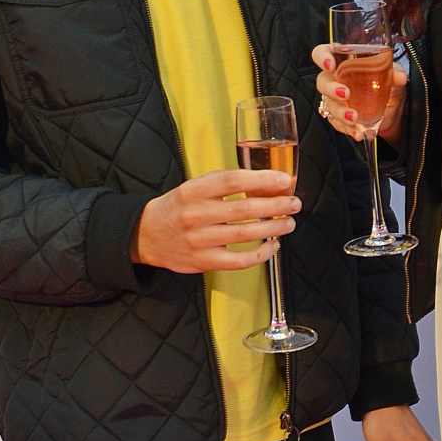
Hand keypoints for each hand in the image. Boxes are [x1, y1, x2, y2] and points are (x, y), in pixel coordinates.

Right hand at [132, 169, 299, 272]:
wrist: (147, 235)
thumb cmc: (179, 208)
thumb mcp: (194, 187)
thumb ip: (225, 184)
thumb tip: (267, 183)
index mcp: (194, 190)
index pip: (233, 181)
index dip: (262, 179)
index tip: (285, 179)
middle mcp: (196, 214)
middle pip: (244, 209)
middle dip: (276, 205)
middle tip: (294, 203)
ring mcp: (199, 240)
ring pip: (245, 234)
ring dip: (274, 228)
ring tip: (288, 222)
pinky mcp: (204, 261)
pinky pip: (239, 260)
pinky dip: (261, 254)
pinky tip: (273, 246)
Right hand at [311, 43, 407, 145]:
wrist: (393, 112)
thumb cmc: (388, 85)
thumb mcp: (394, 76)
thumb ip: (396, 72)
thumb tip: (399, 77)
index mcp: (344, 61)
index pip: (323, 53)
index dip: (322, 57)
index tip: (331, 65)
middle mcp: (336, 79)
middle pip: (322, 81)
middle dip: (331, 89)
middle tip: (346, 94)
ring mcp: (335, 100)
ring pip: (329, 104)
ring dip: (340, 112)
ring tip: (354, 118)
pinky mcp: (339, 118)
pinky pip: (337, 123)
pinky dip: (347, 129)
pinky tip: (358, 132)